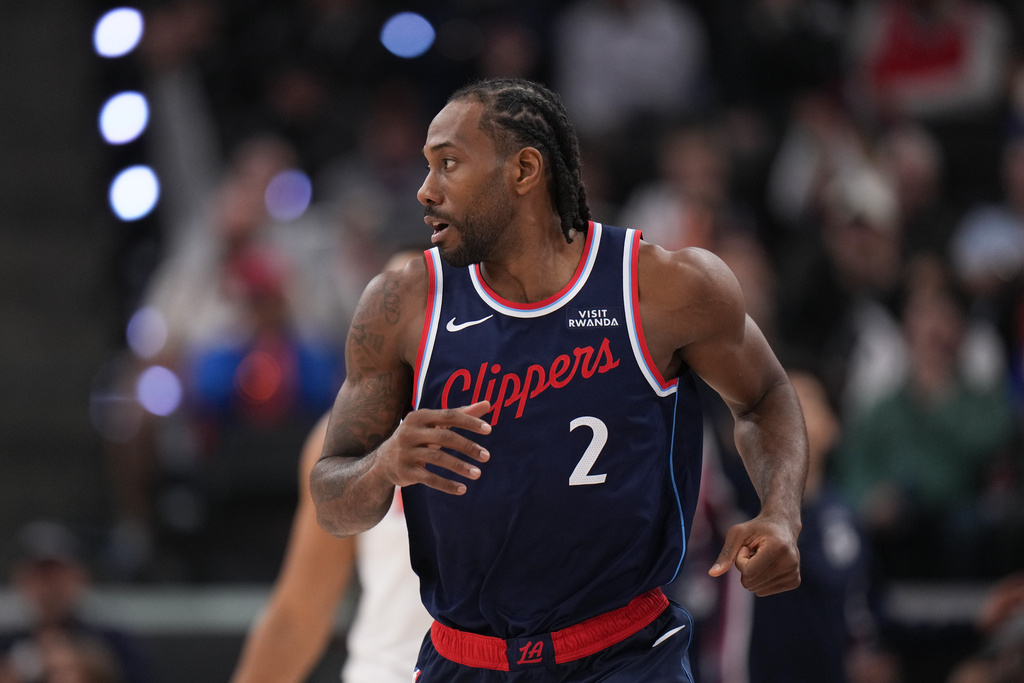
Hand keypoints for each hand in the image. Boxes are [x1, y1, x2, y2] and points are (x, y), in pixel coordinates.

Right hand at [374, 401, 491, 494]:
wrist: (383, 461)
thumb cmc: (418, 438)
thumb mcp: (435, 424)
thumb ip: (460, 414)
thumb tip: (488, 404)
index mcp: (419, 416)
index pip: (449, 415)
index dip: (469, 422)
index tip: (489, 430)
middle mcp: (410, 432)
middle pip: (444, 437)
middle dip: (468, 446)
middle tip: (486, 456)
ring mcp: (405, 452)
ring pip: (437, 458)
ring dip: (460, 466)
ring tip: (477, 473)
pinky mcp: (404, 471)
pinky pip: (429, 478)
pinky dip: (447, 485)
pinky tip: (462, 489)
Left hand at [708, 515, 800, 595]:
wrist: (782, 525)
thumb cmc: (756, 528)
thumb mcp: (737, 534)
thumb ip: (726, 554)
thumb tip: (712, 574)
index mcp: (778, 548)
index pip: (748, 572)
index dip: (740, 561)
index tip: (747, 547)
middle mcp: (790, 563)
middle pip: (751, 583)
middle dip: (746, 568)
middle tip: (755, 552)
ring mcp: (794, 574)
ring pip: (757, 590)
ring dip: (753, 574)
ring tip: (762, 557)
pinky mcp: (795, 582)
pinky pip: (764, 591)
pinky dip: (761, 580)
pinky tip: (768, 564)